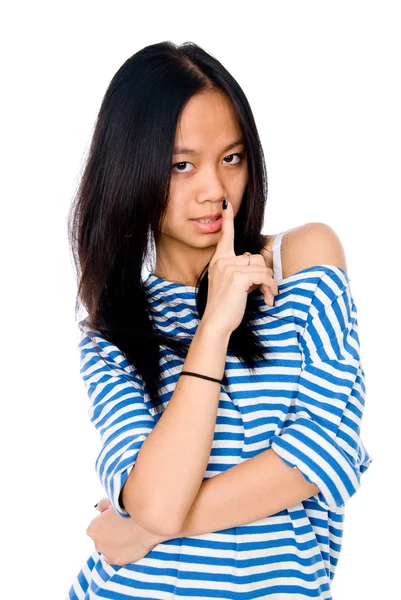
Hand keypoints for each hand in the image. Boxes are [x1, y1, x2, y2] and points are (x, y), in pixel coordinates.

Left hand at [86, 497, 164, 565]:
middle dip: (110, 534)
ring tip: (130, 535)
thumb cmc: (130, 507)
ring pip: (110, 550)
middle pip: (102, 540)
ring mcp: (108, 555)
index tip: (117, 518)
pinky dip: (124, 552)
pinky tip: (133, 543)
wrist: (148, 518)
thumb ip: (102, 505)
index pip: (96, 527)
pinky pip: (119, 557)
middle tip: (125, 526)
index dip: (107, 521)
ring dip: (116, 545)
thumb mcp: (113, 501)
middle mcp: (97, 544)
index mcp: (93, 529)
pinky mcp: (120, 561)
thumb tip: (98, 508)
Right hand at [202, 200, 277, 334]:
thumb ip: (241, 272)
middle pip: (256, 257)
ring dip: (269, 283)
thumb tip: (262, 271)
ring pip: (263, 267)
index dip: (227, 221)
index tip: (227, 205)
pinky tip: (267, 299)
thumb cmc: (225, 307)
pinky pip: (264, 276)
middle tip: (266, 291)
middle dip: (265, 275)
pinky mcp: (238, 276)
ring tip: (267, 297)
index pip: (225, 237)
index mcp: (219, 261)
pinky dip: (270, 288)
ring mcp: (229, 267)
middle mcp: (222, 261)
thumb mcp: (231, 285)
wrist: (216, 323)